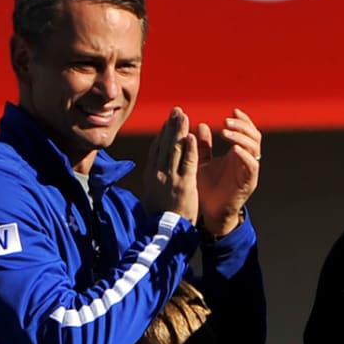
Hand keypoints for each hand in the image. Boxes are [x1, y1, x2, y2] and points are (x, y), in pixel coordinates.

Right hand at [144, 107, 198, 222]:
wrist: (163, 233)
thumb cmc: (160, 220)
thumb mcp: (153, 197)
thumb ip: (155, 184)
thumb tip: (154, 176)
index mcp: (151, 176)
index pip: (156, 150)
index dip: (162, 134)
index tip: (167, 122)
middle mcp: (158, 174)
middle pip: (164, 145)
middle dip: (170, 126)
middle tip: (176, 110)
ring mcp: (170, 178)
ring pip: (174, 150)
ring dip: (179, 131)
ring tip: (183, 115)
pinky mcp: (184, 185)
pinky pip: (187, 163)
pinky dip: (189, 149)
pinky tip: (192, 136)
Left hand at [197, 108, 261, 235]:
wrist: (210, 211)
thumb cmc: (207, 187)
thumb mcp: (202, 162)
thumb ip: (203, 145)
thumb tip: (200, 125)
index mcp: (237, 153)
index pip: (247, 131)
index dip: (243, 120)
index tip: (233, 110)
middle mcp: (246, 160)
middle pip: (254, 136)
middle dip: (242, 126)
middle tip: (227, 120)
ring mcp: (249, 171)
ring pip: (255, 148)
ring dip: (241, 137)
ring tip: (226, 131)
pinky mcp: (249, 183)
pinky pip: (252, 166)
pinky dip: (245, 156)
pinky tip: (234, 149)